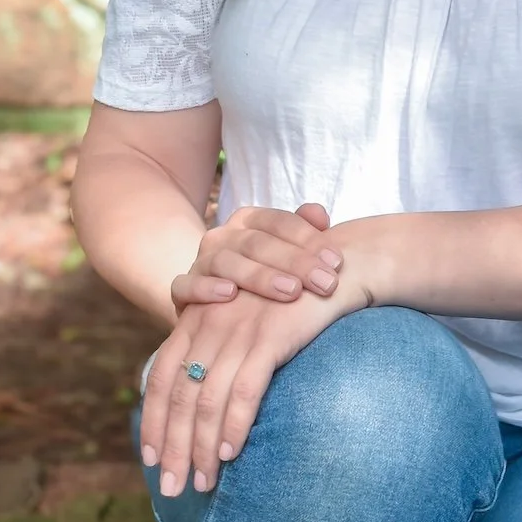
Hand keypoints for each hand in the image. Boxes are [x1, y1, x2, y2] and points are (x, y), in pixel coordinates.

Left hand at [140, 267, 372, 496]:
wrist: (336, 267)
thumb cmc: (292, 299)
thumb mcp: (245, 319)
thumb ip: (219, 349)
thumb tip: (205, 399)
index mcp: (196, 320)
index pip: (162, 378)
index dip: (153, 420)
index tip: (149, 459)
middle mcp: (209, 324)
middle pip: (179, 396)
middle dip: (173, 447)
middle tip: (171, 487)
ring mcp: (237, 330)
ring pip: (206, 399)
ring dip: (202, 447)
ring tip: (204, 483)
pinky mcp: (268, 336)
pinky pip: (244, 390)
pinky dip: (234, 425)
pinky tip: (231, 453)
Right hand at [170, 201, 343, 307]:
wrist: (216, 307)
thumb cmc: (264, 281)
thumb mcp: (287, 257)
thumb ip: (304, 232)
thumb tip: (319, 213)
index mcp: (249, 221)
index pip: (280, 222)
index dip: (310, 240)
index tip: (338, 263)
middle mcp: (223, 236)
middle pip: (258, 242)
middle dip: (296, 262)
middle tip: (327, 284)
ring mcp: (201, 261)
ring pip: (226, 261)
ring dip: (260, 276)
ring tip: (291, 292)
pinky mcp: (183, 289)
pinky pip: (187, 285)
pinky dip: (206, 288)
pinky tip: (229, 295)